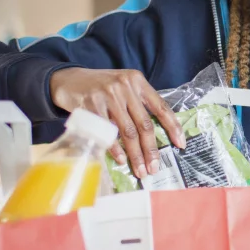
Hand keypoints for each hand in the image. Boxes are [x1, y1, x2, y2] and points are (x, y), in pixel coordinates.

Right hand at [49, 68, 184, 179]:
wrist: (69, 79)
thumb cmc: (101, 87)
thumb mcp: (124, 87)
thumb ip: (138, 104)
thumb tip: (155, 136)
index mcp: (138, 81)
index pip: (161, 107)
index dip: (173, 127)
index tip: (180, 144)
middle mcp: (125, 87)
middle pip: (144, 124)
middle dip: (151, 149)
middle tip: (154, 167)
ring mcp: (107, 95)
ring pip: (127, 131)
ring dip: (135, 154)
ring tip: (140, 169)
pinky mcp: (91, 105)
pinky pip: (107, 132)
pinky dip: (115, 148)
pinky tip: (121, 160)